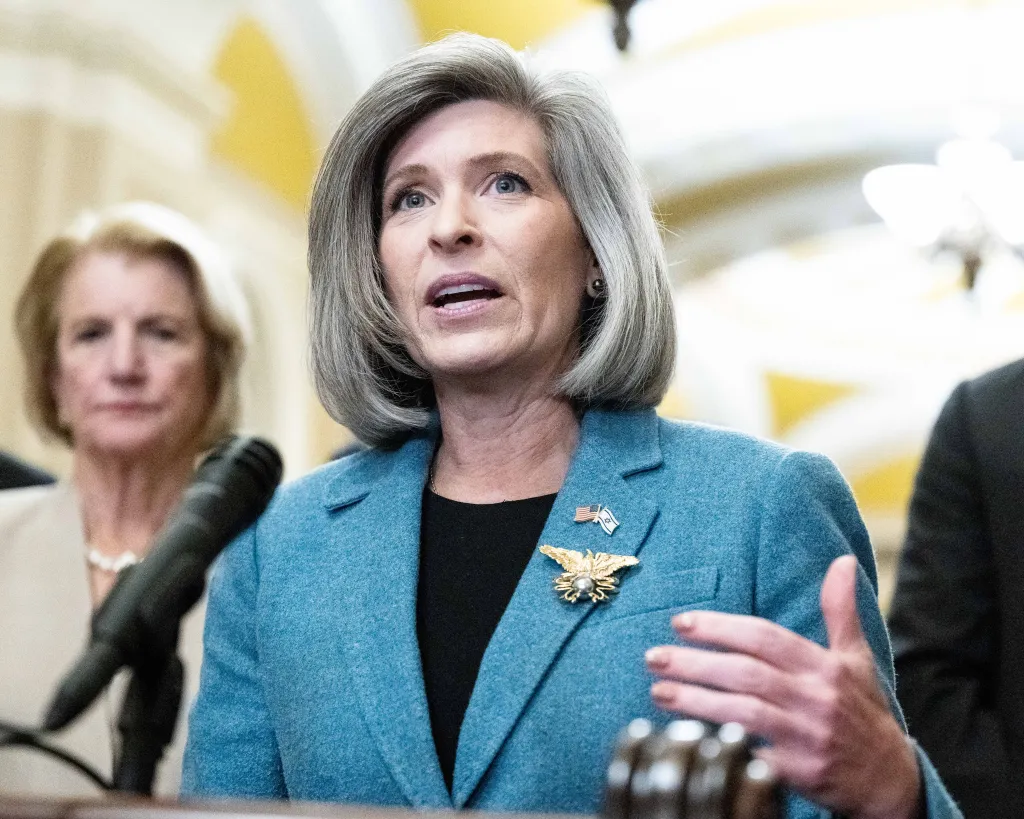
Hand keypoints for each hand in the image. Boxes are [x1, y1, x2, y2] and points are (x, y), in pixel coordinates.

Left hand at [644, 556, 920, 818]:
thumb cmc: (862, 711)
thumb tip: (842, 561)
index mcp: (824, 666)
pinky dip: (720, 742)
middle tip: (653, 656)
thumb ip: (840, 610)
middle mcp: (815, 697)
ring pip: (743, 712)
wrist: (888, 780)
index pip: (764, 638)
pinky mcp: (799, 772)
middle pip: (746, 673)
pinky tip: (686, 734)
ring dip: (695, 700)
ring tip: (658, 690)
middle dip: (695, 662)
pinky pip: (752, 755)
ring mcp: (807, 736)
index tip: (680, 622)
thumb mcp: (856, 658)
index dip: (720, 628)